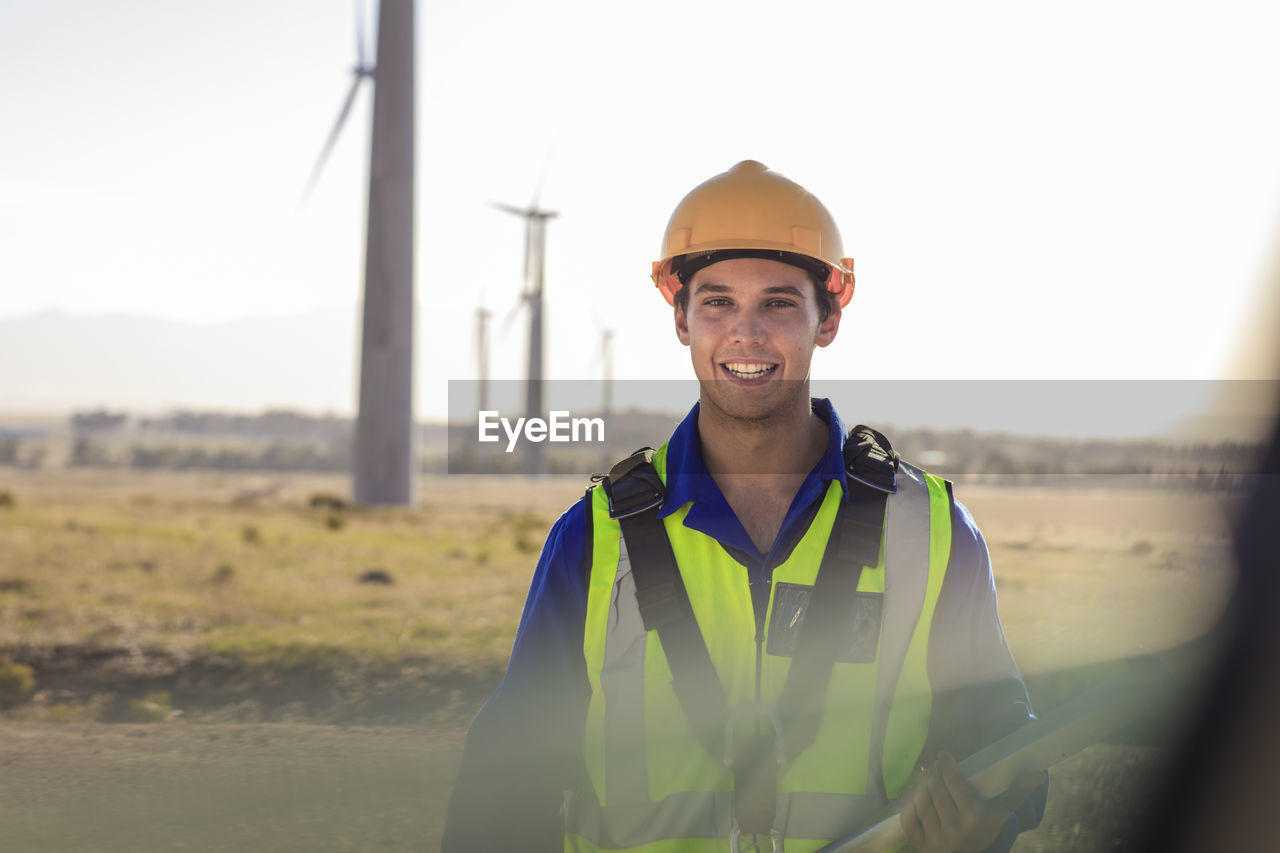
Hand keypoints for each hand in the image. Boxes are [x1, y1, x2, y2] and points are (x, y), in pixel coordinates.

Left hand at [899, 752, 1043, 852]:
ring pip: (921, 801)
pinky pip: (909, 818)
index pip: (953, 783)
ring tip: (925, 775)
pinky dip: (908, 801)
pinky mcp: (920, 845)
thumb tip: (1039, 773)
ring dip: (921, 784)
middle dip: (934, 773)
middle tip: (935, 765)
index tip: (944, 756)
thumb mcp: (1001, 814)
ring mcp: (935, 837)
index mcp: (973, 816)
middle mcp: (953, 827)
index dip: (946, 765)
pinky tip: (912, 789)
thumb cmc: (985, 832)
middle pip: (935, 789)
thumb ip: (1016, 792)